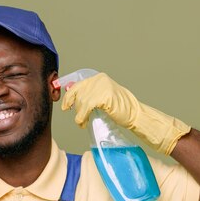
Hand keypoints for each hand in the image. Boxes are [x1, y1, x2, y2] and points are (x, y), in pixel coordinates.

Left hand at [61, 72, 189, 154]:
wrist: (135, 114)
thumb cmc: (120, 108)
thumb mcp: (102, 98)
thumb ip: (90, 95)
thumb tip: (72, 99)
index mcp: (98, 78)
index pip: (78, 84)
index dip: (69, 95)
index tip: (64, 106)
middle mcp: (99, 80)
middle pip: (78, 93)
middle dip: (74, 106)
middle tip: (76, 116)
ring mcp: (101, 87)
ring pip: (81, 102)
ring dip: (79, 115)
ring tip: (82, 123)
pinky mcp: (103, 96)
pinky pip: (86, 107)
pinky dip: (81, 117)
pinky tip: (83, 123)